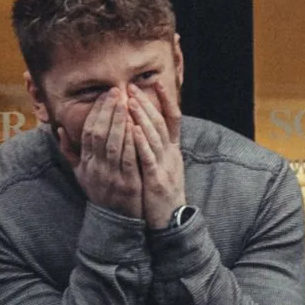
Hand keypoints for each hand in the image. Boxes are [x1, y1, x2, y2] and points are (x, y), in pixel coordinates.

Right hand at [71, 85, 145, 216]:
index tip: (105, 95)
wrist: (114, 221)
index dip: (96, 112)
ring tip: (127, 102)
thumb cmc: (99, 192)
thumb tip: (59, 130)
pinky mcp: (128, 183)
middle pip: (100, 134)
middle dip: (109, 110)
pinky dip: (132, 142)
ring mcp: (112, 176)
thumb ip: (69, 152)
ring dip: (120, 121)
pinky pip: (129, 159)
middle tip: (117, 91)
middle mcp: (97, 168)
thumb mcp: (80, 174)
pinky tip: (137, 126)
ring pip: (114, 144)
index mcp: (86, 163)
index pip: (89, 132)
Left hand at [129, 82, 186, 226]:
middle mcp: (171, 155)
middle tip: (131, 87)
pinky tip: (133, 129)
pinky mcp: (157, 180)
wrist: (170, 221)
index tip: (156, 83)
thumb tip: (144, 129)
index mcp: (172, 150)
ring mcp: (165, 167)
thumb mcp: (162, 167)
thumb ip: (154, 148)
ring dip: (142, 117)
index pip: (173, 119)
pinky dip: (141, 142)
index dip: (166, 100)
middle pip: (161, 123)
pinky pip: (148, 158)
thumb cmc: (161, 194)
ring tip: (130, 101)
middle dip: (146, 103)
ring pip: (155, 137)